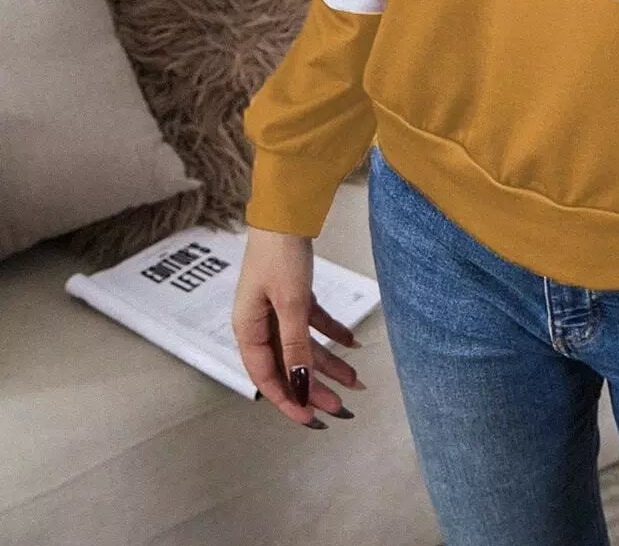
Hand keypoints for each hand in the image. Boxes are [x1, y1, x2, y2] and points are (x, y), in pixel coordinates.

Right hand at [231, 227, 365, 425]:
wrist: (286, 211)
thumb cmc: (280, 256)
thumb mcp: (290, 303)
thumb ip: (294, 346)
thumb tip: (300, 387)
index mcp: (248, 330)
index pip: (267, 377)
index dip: (290, 400)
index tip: (313, 420)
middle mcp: (260, 323)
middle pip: (289, 364)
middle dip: (316, 386)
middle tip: (343, 406)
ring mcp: (276, 308)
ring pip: (303, 345)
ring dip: (329, 362)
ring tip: (357, 380)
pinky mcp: (293, 293)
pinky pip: (312, 322)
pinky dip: (331, 332)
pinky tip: (353, 343)